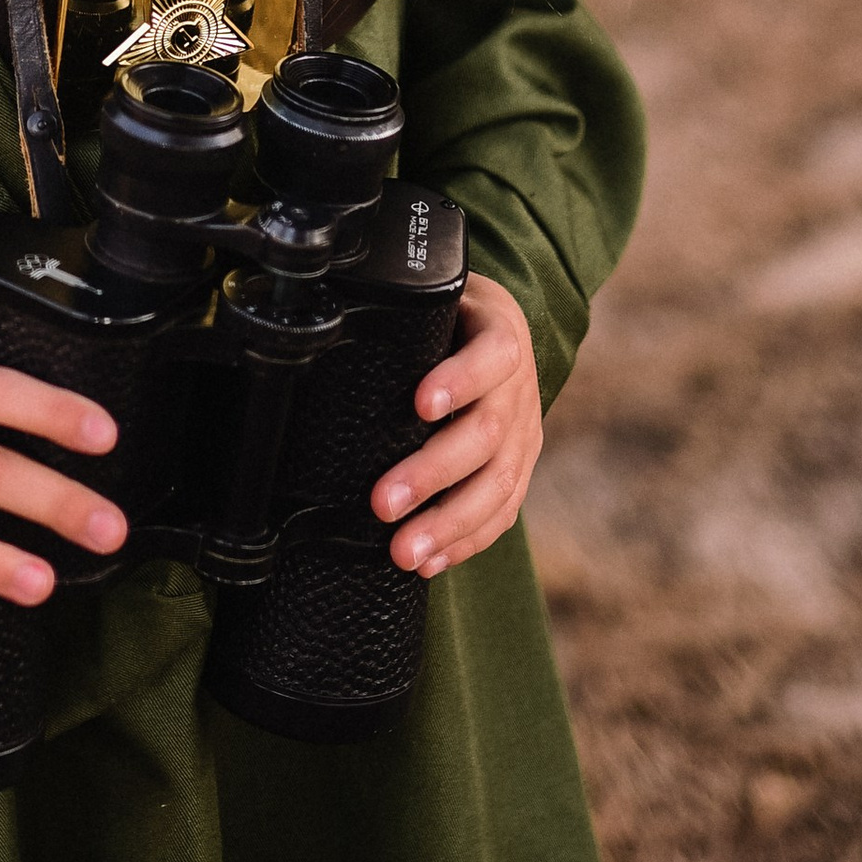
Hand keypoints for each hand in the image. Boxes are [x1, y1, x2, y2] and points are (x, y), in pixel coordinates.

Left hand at [370, 273, 540, 577]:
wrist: (501, 330)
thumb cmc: (452, 318)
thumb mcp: (438, 300)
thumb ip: (404, 318)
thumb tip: (334, 332)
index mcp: (500, 335)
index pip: (491, 355)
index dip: (460, 381)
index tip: (419, 404)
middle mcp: (519, 388)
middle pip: (487, 434)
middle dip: (433, 473)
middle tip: (383, 502)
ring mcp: (527, 434)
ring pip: (498, 484)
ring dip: (449, 524)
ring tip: (404, 553)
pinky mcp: (522, 469)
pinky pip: (503, 513)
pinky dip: (466, 541)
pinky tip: (432, 561)